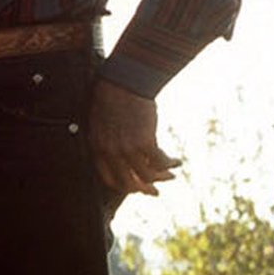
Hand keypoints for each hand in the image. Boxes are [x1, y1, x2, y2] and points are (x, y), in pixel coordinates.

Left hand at [88, 80, 177, 200]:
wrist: (123, 82)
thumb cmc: (113, 97)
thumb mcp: (103, 123)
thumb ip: (111, 142)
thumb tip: (128, 155)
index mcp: (97, 148)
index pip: (108, 179)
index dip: (123, 186)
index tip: (135, 187)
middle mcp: (110, 152)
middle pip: (128, 183)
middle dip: (144, 190)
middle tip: (155, 192)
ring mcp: (127, 148)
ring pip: (146, 176)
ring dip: (161, 177)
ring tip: (171, 175)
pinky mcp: (144, 141)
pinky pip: (159, 161)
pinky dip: (169, 164)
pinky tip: (176, 161)